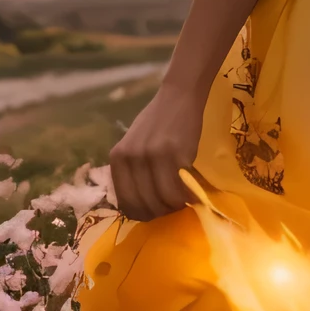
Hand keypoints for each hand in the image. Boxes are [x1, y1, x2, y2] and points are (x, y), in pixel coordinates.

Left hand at [109, 81, 206, 220]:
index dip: (140, 214)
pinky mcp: (176, 155)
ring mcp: (153, 157)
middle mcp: (132, 158)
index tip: (154, 214)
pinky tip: (192, 192)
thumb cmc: (157, 121)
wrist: (178, 97)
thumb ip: (132, 171)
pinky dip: (188, 197)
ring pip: (163, 201)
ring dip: (175, 207)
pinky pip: (180, 190)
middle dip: (160, 213)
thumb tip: (140, 205)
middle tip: (172, 208)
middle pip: (144, 205)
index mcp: (117, 157)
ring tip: (183, 201)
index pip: (124, 202)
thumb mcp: (134, 144)